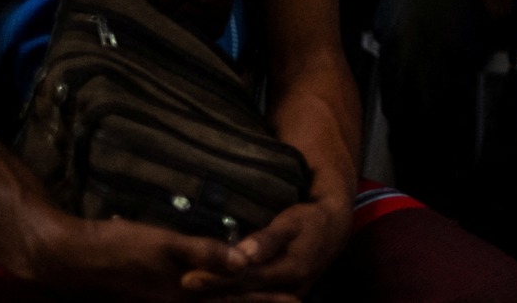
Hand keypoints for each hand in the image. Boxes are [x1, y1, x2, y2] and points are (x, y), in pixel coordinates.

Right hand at [24, 211, 273, 302]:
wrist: (67, 260)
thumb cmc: (116, 248)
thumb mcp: (163, 244)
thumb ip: (204, 253)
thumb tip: (246, 261)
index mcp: (184, 295)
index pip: (234, 300)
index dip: (264, 300)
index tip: (295, 300)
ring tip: (261, 301)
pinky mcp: (148, 299)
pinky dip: (209, 300)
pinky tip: (210, 295)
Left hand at [192, 195, 351, 299]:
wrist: (334, 231)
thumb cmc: (310, 221)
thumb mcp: (293, 224)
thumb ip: (268, 240)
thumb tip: (244, 253)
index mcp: (290, 271)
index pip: (246, 278)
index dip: (217, 279)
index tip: (189, 278)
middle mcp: (286, 290)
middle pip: (242, 294)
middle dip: (211, 292)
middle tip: (181, 286)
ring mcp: (284, 297)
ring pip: (247, 301)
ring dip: (218, 298)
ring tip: (189, 295)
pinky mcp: (280, 298)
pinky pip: (253, 300)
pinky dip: (232, 298)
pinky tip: (212, 297)